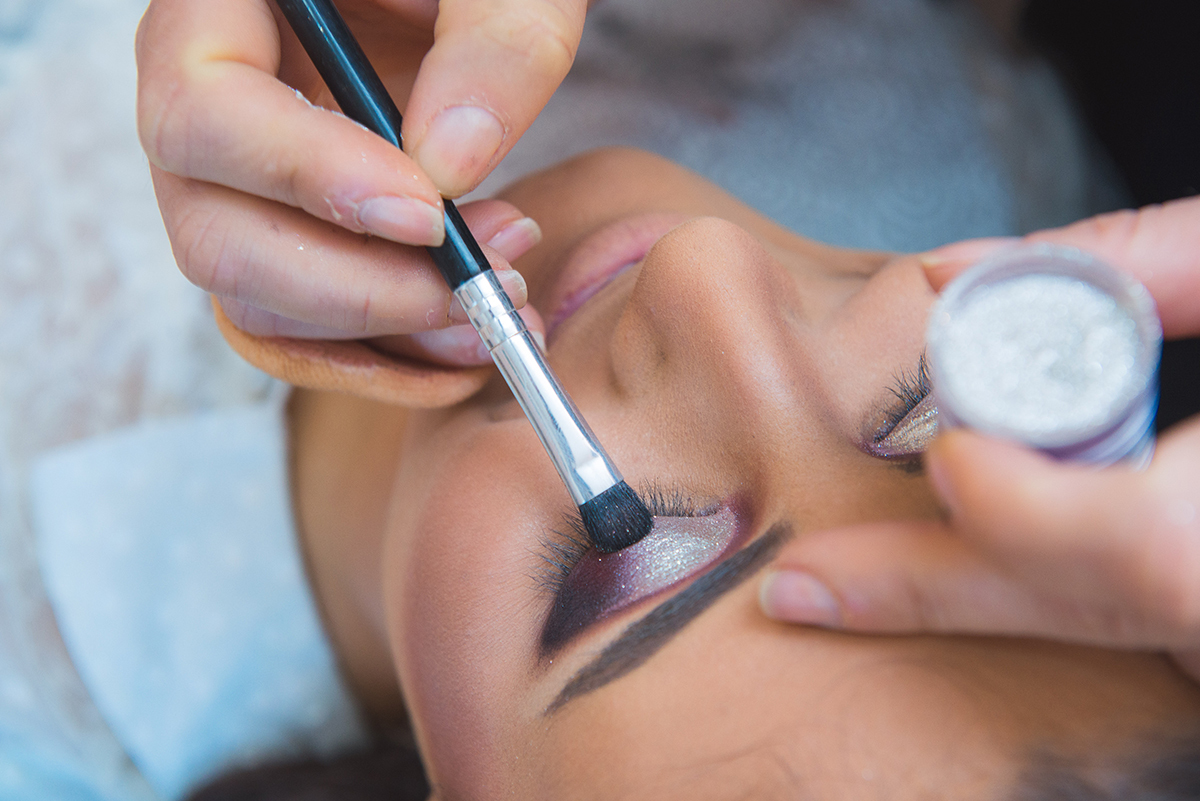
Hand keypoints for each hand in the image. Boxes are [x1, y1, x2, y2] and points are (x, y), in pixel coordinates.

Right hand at [136, 0, 583, 360]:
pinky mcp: (290, 235)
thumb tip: (448, 167)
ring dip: (382, 330)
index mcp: (221, 10)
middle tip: (479, 291)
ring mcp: (241, 185)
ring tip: (498, 304)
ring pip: (257, 300)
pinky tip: (468, 338)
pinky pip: (303, 328)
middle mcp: (206, 108)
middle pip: (216, 236)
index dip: (309, 178)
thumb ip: (492, 40)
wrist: (469, 2)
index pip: (204, 112)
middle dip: (357, 289)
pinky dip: (384, 354)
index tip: (429, 216)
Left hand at [759, 195, 1199, 680]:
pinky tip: (958, 574)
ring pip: (1107, 629)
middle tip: (803, 593)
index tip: (956, 462)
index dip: (1041, 517)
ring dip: (980, 600)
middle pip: (1096, 610)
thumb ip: (1145, 260)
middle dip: (939, 596)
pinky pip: (1135, 628)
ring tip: (847, 588)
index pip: (1150, 554)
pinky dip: (1048, 598)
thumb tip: (956, 269)